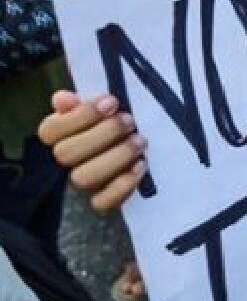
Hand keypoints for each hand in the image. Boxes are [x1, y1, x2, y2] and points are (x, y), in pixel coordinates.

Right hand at [39, 92, 147, 211]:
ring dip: (116, 157)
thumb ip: (80, 104)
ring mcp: (83, 184)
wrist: (142, 153)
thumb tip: (63, 98)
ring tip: (139, 141)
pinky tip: (140, 166)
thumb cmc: (116, 127)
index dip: (80, 115)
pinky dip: (122, 185)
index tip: (111, 102)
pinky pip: (103, 202)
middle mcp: (67, 162)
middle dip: (103, 134)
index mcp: (60, 136)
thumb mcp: (101, 110)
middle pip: (67, 154)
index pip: (50, 130)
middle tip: (129, 121)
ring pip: (83, 177)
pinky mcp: (103, 201)